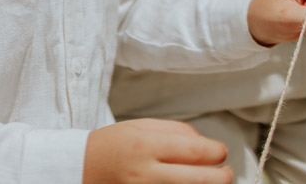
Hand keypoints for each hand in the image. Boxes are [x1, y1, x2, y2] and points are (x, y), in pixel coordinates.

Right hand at [85, 119, 231, 182]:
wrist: (81, 170)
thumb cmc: (112, 146)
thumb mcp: (138, 127)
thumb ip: (176, 130)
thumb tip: (207, 144)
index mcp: (145, 146)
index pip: (197, 150)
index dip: (218, 152)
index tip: (220, 152)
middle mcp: (147, 174)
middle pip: (205, 181)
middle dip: (225, 176)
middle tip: (224, 171)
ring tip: (207, 179)